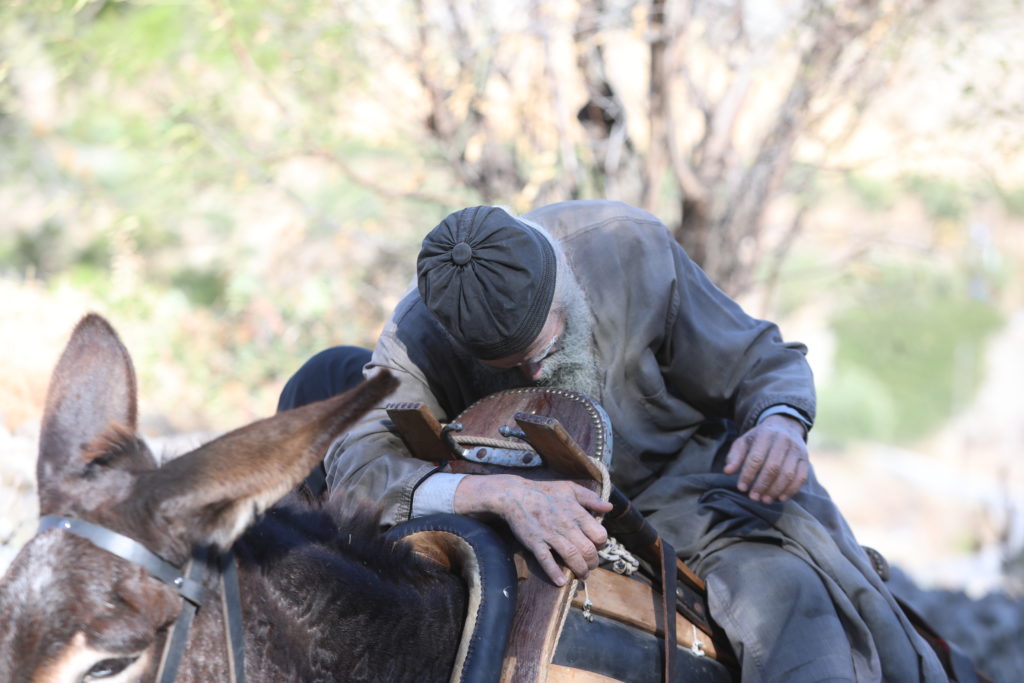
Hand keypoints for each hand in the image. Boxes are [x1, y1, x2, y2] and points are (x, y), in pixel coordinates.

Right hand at [453, 474, 611, 585]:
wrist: (515, 495)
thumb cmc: (544, 491)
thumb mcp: (570, 489)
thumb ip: (591, 498)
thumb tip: (609, 507)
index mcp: (576, 512)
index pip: (599, 535)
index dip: (601, 544)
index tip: (597, 547)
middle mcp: (566, 525)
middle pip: (588, 550)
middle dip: (593, 562)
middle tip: (591, 566)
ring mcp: (549, 535)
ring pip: (571, 556)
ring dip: (580, 569)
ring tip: (582, 574)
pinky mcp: (535, 542)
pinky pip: (546, 560)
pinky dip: (555, 573)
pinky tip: (561, 582)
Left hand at [724, 415, 807, 503]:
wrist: (784, 427)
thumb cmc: (759, 439)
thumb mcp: (744, 442)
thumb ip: (735, 456)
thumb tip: (727, 471)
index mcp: (765, 434)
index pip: (756, 458)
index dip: (748, 474)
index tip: (741, 488)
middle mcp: (783, 440)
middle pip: (773, 467)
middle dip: (762, 485)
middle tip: (753, 497)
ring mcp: (796, 450)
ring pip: (788, 473)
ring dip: (776, 490)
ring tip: (765, 500)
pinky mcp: (805, 459)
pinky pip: (801, 477)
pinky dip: (791, 490)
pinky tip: (781, 498)